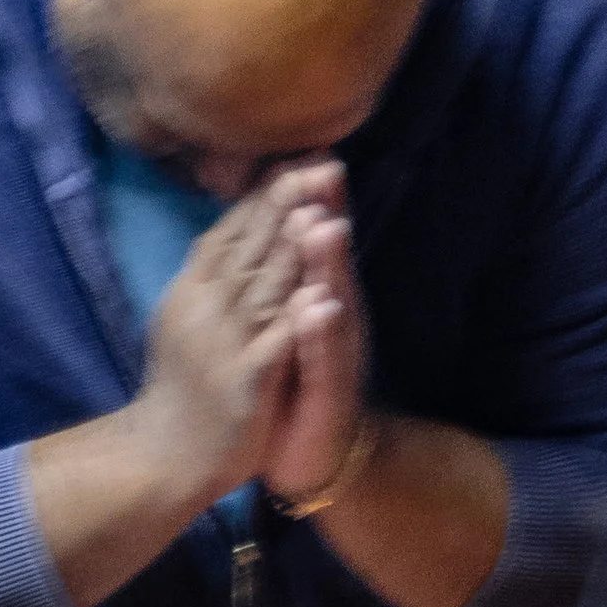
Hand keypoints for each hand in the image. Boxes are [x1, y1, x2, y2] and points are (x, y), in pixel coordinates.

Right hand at [124, 183, 311, 503]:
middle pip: (250, 248)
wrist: (169, 458)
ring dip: (293, 250)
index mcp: (193, 290)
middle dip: (283, 207)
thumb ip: (213, 275)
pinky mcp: (244, 381)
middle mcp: (204, 309)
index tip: (298, 158)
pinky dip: (298, 318)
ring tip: (318, 212)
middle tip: (314, 164)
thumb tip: (233, 225)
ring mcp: (224, 344)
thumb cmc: (187, 386)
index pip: (230, 231)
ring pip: (265, 287)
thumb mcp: (190, 320)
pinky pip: (276, 343)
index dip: (265, 195)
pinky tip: (320, 295)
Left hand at [241, 162, 374, 503]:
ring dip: (330, 264)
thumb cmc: (294, 383)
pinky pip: (327, 357)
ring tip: (326, 227)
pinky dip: (323, 331)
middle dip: (324, 213)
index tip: (302, 152)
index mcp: (312, 294)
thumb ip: (281, 277)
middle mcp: (332, 313)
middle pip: (328, 256)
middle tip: (322, 170)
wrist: (313, 454)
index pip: (309, 238)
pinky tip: (323, 308)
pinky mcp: (331, 388)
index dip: (305, 198)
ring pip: (333, 299)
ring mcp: (336, 350)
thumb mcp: (281, 324)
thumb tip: (270, 224)